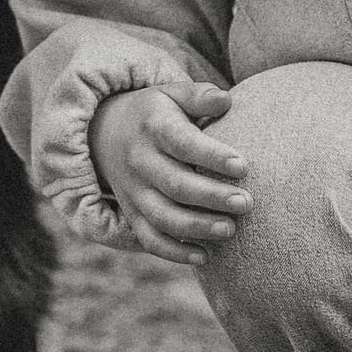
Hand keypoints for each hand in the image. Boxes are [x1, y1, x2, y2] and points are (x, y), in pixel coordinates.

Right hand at [87, 83, 249, 265]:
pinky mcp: (131, 214)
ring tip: (231, 229)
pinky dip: (174, 253)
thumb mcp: (171, 94)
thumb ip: (199, 96)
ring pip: (163, 217)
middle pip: (176, 184)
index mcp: (153, 127)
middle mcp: (140, 161)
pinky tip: (205, 256)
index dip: (212, 156)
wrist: (105, 132)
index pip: (183, 143)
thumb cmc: (156, 113)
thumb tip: (227, 99)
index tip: (244, 166)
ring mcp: (133, 191)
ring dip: (197, 227)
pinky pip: (150, 239)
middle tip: (246, 203)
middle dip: (212, 196)